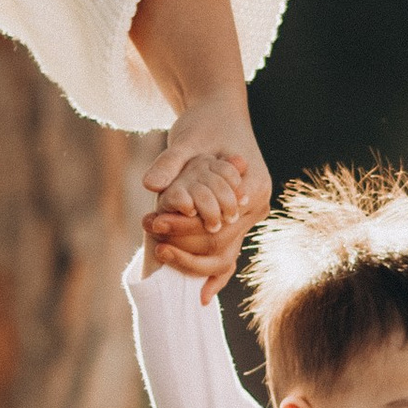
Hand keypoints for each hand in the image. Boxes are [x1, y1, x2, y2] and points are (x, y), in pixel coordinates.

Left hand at [139, 100, 269, 300]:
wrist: (220, 113)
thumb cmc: (205, 124)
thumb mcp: (186, 140)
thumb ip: (170, 162)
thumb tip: (150, 184)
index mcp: (253, 183)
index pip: (219, 220)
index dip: (185, 227)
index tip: (153, 224)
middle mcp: (258, 203)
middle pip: (222, 240)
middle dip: (185, 244)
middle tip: (149, 237)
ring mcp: (252, 214)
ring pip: (226, 251)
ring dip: (192, 256)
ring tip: (157, 251)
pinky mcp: (240, 218)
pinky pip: (229, 250)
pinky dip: (214, 269)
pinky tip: (200, 295)